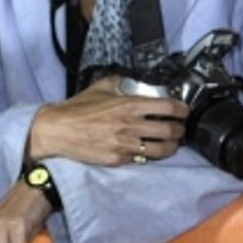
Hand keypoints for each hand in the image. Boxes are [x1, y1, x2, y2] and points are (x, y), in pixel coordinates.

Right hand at [27, 77, 186, 165]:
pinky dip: (148, 155)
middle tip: (179, 129)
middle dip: (180, 130)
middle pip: (169, 131)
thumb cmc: (77, 108)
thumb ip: (120, 83)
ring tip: (170, 143)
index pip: (167, 107)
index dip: (182, 110)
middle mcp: (130, 125)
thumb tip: (135, 83)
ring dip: (171, 146)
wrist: (58, 130)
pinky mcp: (118, 159)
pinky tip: (148, 150)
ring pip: (161, 150)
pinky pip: (142, 159)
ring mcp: (125, 145)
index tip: (184, 111)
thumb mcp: (99, 88)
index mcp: (128, 105)